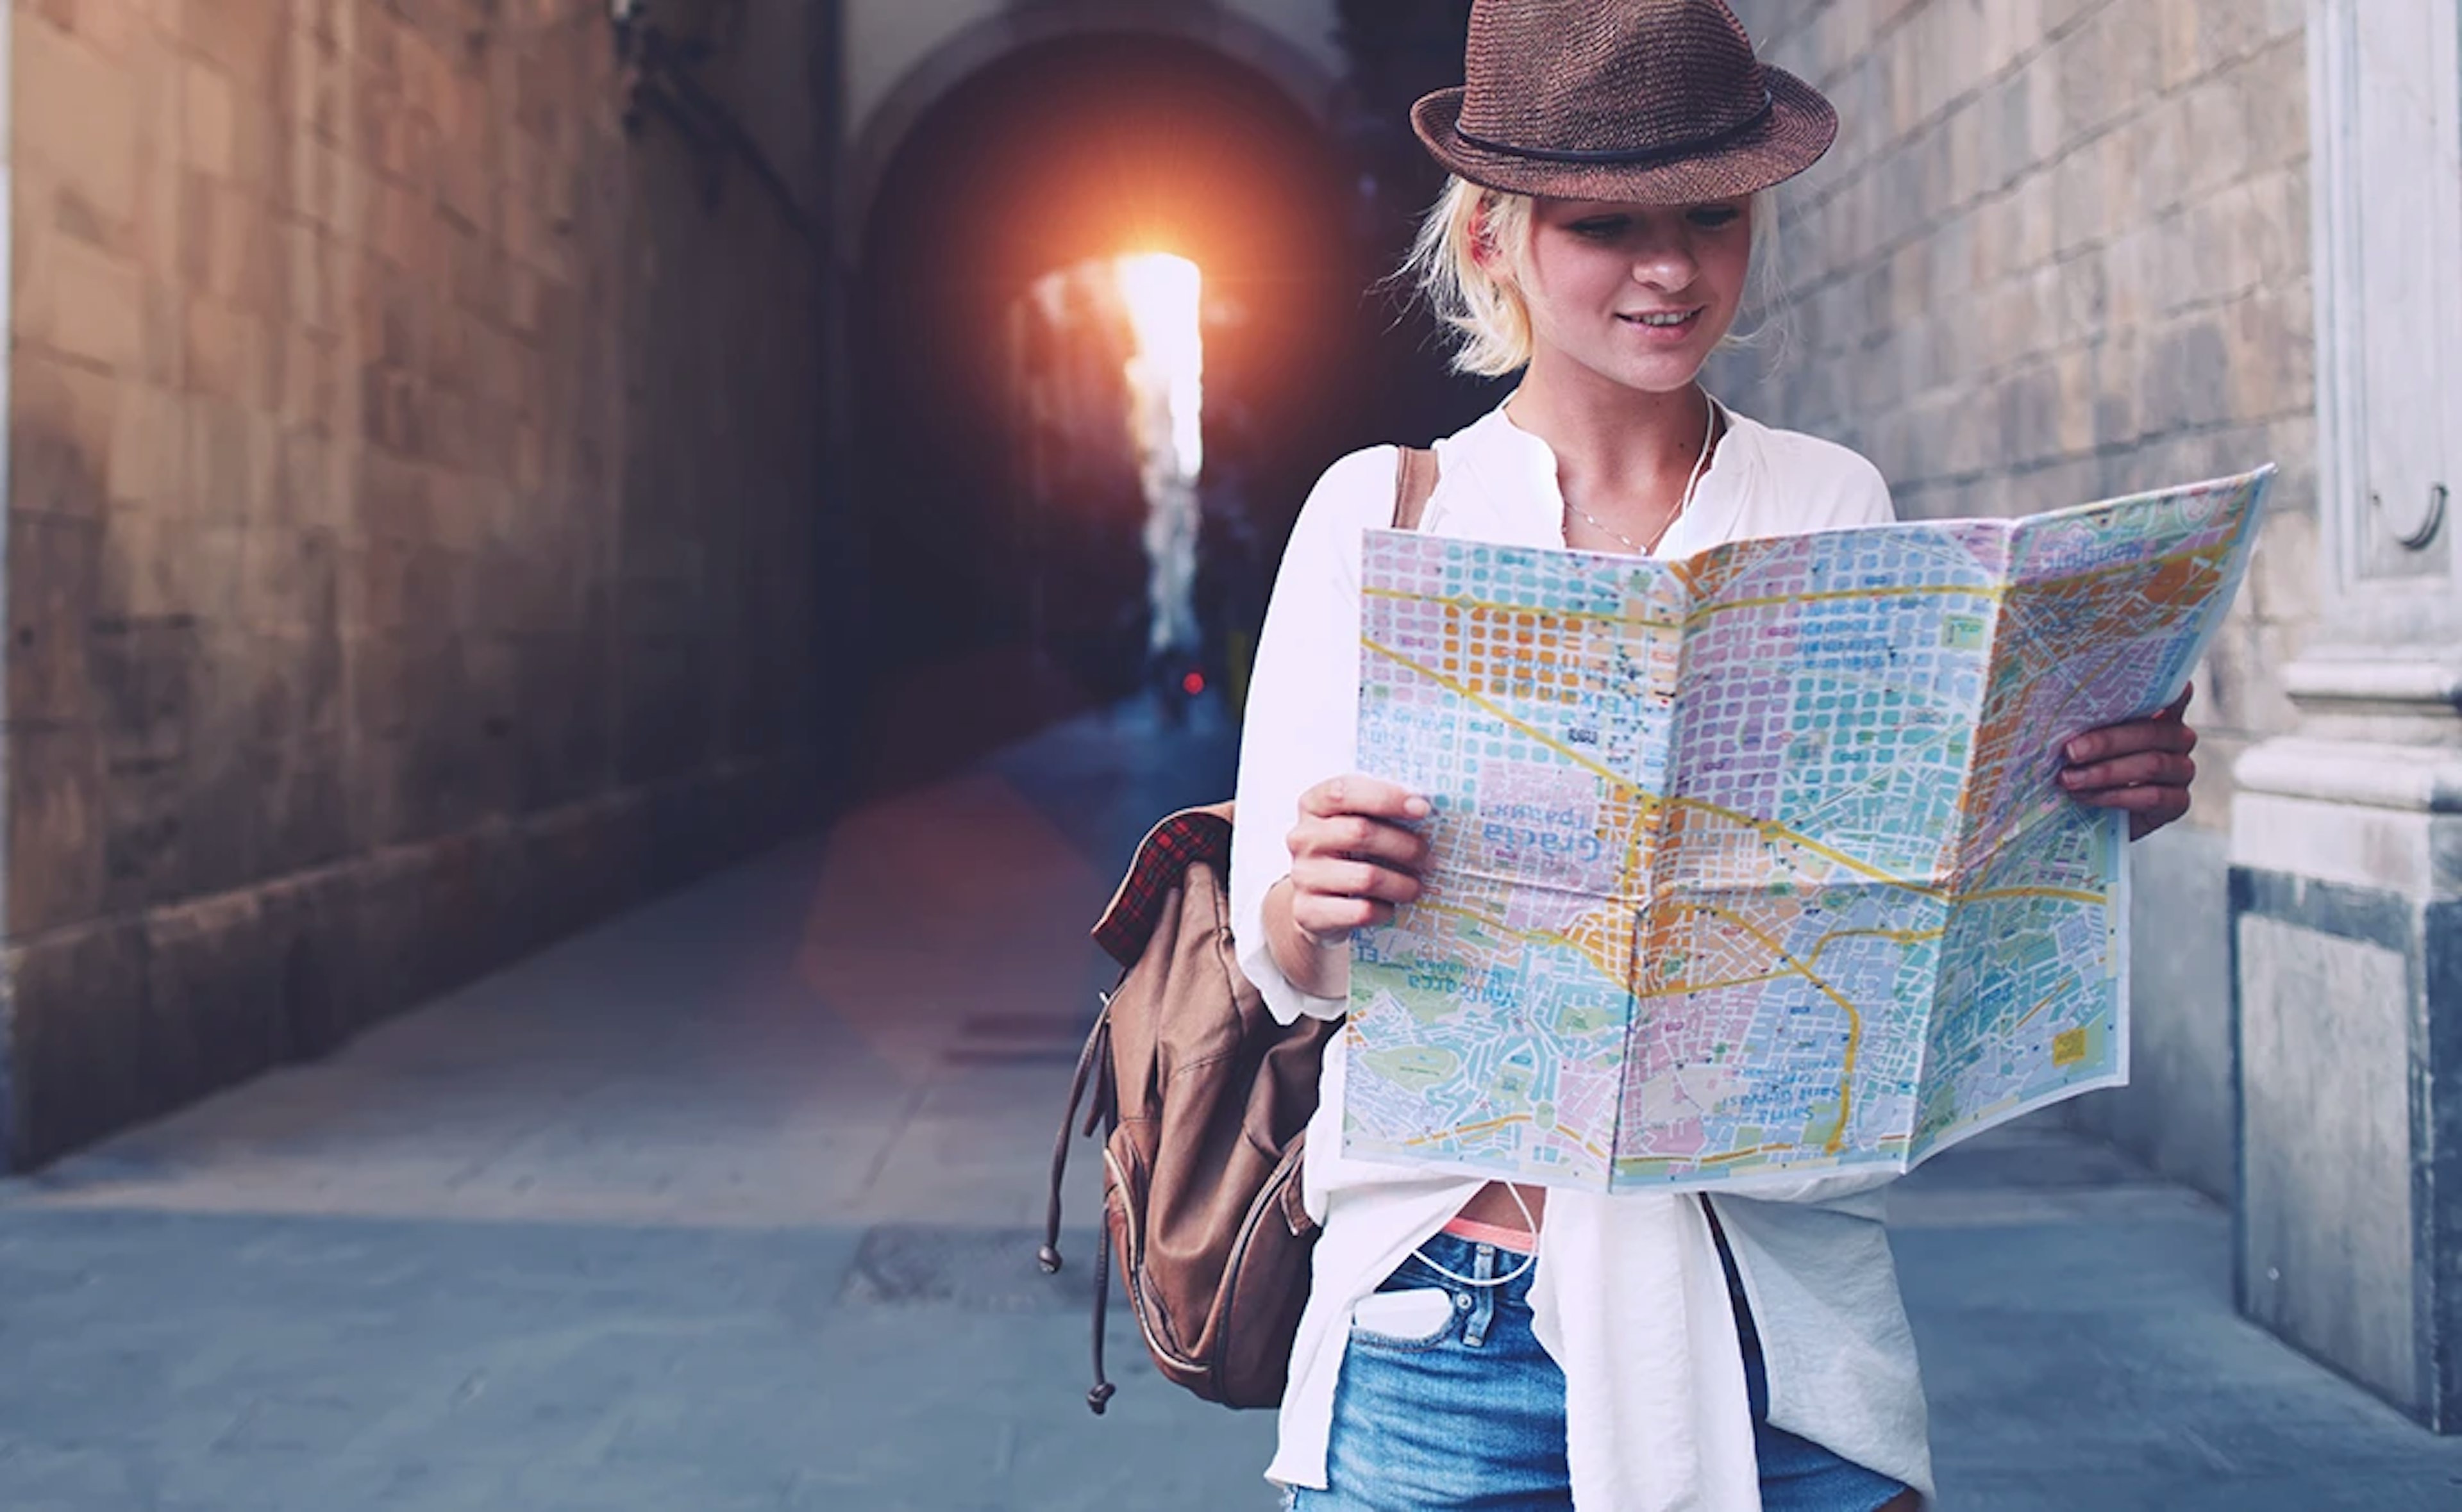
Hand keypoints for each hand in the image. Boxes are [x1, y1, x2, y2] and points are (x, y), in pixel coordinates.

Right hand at [1283, 775, 1432, 943]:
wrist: (1317, 905)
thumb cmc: (1348, 855)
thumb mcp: (1355, 824)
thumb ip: (1380, 811)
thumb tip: (1424, 809)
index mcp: (1313, 806)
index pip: (1344, 791)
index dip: (1386, 796)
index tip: (1422, 808)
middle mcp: (1302, 838)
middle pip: (1361, 833)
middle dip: (1405, 846)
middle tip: (1429, 859)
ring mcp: (1302, 876)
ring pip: (1366, 877)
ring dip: (1402, 884)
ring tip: (1416, 888)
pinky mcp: (1309, 912)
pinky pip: (1361, 911)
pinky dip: (1385, 910)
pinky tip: (1389, 908)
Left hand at [2059, 684, 2198, 840]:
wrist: (2093, 814)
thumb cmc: (2085, 765)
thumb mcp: (2084, 739)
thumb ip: (2087, 721)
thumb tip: (2058, 705)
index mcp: (2161, 714)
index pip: (2173, 694)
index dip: (2169, 689)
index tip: (2155, 684)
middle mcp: (2178, 739)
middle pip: (2151, 732)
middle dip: (2106, 742)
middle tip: (2070, 751)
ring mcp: (2182, 770)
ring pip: (2152, 764)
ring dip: (2104, 773)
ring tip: (2069, 779)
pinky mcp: (2177, 802)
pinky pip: (2152, 796)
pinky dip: (2115, 797)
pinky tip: (2087, 796)